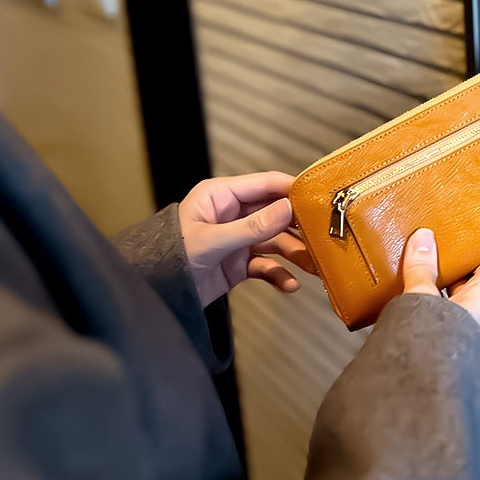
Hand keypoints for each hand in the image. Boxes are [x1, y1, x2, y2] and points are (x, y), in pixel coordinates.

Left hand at [178, 171, 317, 306]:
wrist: (156, 296)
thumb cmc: (170, 259)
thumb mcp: (212, 241)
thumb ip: (252, 226)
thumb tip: (288, 208)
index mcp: (221, 196)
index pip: (264, 184)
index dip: (291, 189)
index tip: (318, 195)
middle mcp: (232, 214)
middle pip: (275, 213)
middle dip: (298, 226)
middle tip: (323, 234)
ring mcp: (237, 238)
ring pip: (275, 240)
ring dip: (294, 253)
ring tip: (312, 265)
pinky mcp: (239, 262)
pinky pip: (266, 264)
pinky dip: (279, 274)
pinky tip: (289, 284)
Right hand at [401, 228, 479, 340]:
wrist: (428, 392)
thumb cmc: (438, 346)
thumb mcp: (424, 297)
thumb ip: (422, 268)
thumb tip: (423, 239)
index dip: (478, 247)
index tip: (459, 235)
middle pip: (472, 279)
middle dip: (451, 266)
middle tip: (430, 248)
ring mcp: (470, 333)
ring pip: (456, 300)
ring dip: (438, 287)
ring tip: (414, 270)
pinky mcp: (454, 347)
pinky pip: (445, 318)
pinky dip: (431, 307)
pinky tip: (410, 299)